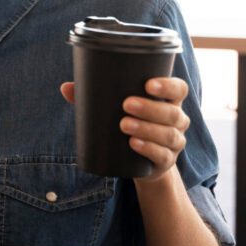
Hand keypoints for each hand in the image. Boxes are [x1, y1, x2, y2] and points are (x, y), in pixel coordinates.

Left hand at [60, 78, 190, 181]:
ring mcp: (174, 142)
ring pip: (168, 134)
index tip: (148, 84)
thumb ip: (94, 96)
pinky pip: (162, 155)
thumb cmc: (128, 122)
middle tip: (126, 104)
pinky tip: (134, 144)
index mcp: (168, 100)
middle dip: (150, 108)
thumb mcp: (116, 109)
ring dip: (147, 129)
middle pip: (172, 112)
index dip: (168, 85)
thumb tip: (66, 87)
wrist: (139, 161)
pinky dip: (149, 149)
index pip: (179, 88)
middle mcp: (176, 120)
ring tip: (124, 125)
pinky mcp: (166, 161)